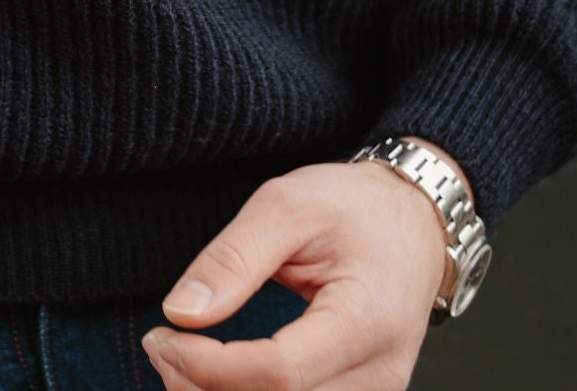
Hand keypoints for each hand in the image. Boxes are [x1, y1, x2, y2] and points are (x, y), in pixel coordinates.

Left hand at [142, 157, 450, 387]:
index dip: (209, 366)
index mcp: (365, 321)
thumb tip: (180, 311)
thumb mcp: (288, 204)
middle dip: (205, 389)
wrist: (415, 221)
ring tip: (183, 362)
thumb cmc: (356, 208)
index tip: (163, 336)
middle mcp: (379, 375)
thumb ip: (233, 258)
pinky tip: (218, 379)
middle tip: (161, 347)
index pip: (279, 374)